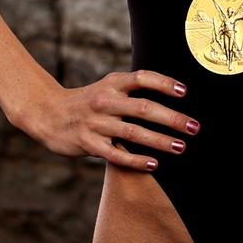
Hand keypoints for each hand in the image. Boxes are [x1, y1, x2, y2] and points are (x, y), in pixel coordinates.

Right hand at [12, 69, 200, 170]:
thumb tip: (171, 94)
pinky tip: (154, 164)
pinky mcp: (89, 144)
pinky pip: (116, 154)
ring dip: (160, 141)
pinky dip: (136, 160)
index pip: (142, 78)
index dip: (164, 83)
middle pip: (143, 108)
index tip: (184, 91)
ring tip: (181, 147)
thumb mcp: (108, 87)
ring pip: (133, 133)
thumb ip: (132, 90)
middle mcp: (105, 100)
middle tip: (194, 127)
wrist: (49, 113)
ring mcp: (96, 123)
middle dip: (171, 118)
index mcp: (112, 83)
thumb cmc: (88, 101)